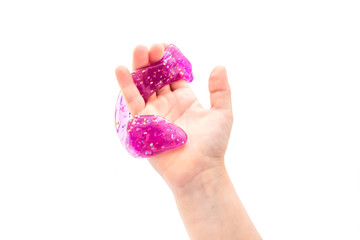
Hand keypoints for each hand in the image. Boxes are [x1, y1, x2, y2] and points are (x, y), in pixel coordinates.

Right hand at [115, 43, 232, 190]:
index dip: (169, 60)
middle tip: (152, 46)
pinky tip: (120, 69)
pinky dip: (126, 86)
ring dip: (139, 68)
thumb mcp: (222, 114)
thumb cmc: (212, 145)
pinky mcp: (143, 123)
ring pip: (143, 86)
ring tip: (139, 49)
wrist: (199, 171)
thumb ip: (220, 90)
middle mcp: (167, 104)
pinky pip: (132, 102)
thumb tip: (219, 66)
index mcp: (184, 99)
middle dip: (153, 61)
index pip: (173, 74)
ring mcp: (154, 113)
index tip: (166, 46)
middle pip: (156, 77)